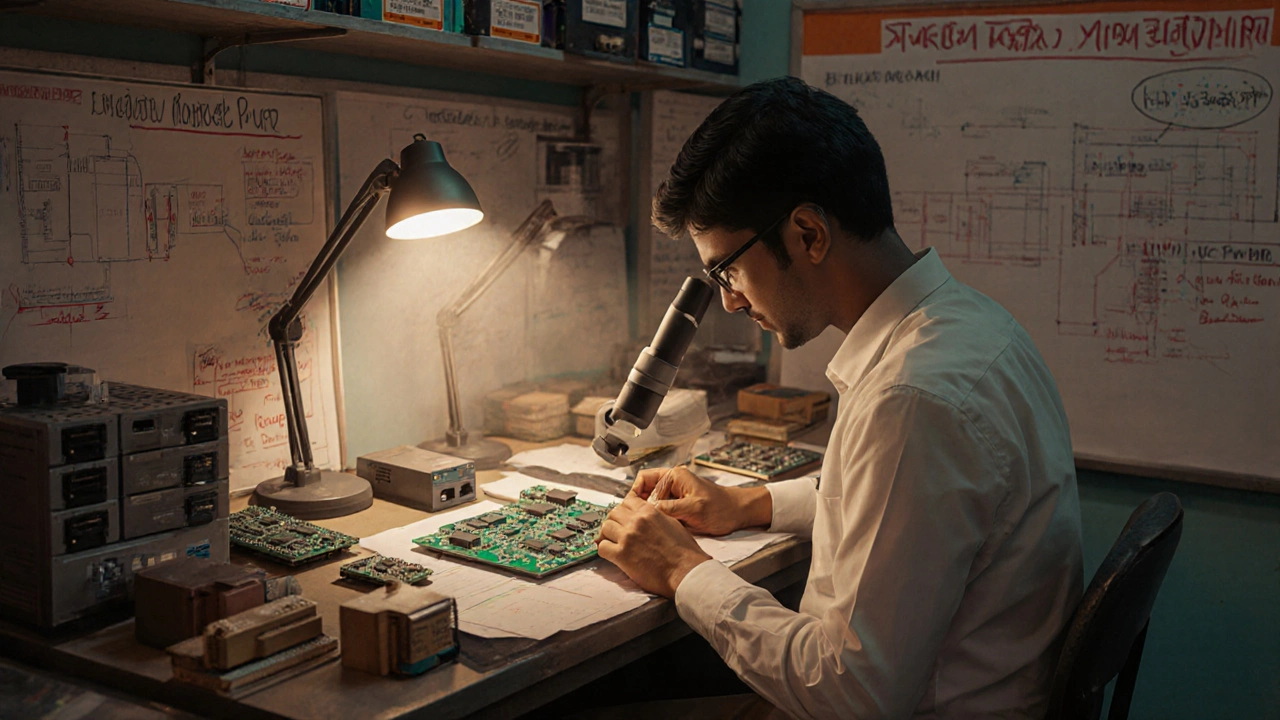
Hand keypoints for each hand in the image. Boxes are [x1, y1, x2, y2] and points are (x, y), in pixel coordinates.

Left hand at [595, 494, 710, 596]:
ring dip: (608, 535)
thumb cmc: (684, 551)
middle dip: (614, 521)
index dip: (624, 509)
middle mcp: (636, 521)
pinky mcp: (621, 555)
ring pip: (605, 528)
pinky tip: (612, 554)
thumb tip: (645, 516)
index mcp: (649, 511)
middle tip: (617, 531)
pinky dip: (605, 550)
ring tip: (614, 543)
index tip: (623, 517)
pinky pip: (602, 548)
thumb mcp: (672, 523)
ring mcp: (627, 537)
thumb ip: (655, 516)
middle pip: (613, 513)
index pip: (627, 501)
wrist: (685, 571)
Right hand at [632, 466, 772, 536]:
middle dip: (638, 506)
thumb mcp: (694, 508)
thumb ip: (670, 508)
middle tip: (635, 521)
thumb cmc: (721, 508)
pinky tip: (655, 531)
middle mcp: (671, 484)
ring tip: (643, 527)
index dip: (634, 492)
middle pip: (644, 492)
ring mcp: (674, 497)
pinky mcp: (677, 508)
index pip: (644, 478)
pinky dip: (656, 521)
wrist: (738, 514)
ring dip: (647, 515)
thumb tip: (648, 512)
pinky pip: (660, 513)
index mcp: (674, 476)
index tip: (632, 508)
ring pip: (650, 504)